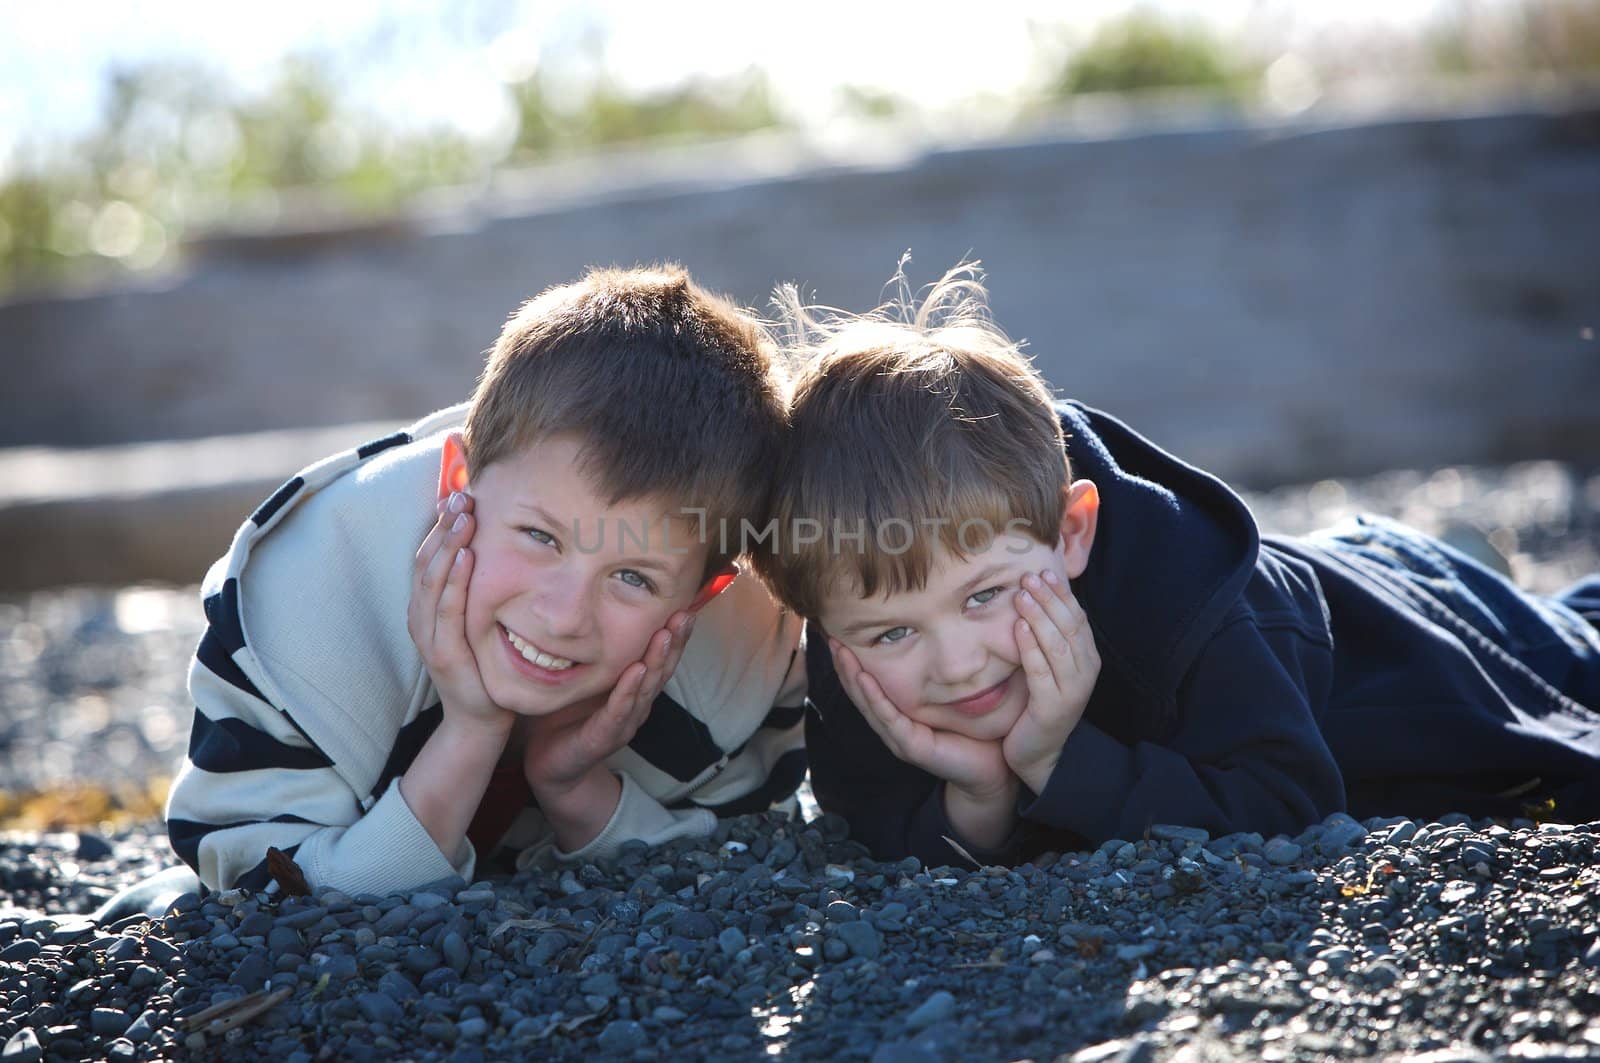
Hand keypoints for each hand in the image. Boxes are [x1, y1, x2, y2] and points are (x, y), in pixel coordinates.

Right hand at [408, 492, 511, 736]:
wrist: (480, 718)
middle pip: (426, 560)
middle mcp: (421, 616)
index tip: (457, 491)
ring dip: (448, 545)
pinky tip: (467, 558)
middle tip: (462, 494)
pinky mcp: (444, 654)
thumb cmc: (482, 663)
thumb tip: (491, 542)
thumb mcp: (477, 618)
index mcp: (426, 605)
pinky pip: (447, 612)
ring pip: (432, 580)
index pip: (428, 553)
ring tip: (464, 517)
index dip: (439, 522)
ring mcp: (429, 636)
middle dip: (443, 525)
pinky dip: (454, 582)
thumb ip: (476, 585)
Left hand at [522, 610, 696, 798]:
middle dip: (674, 642)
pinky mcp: (605, 737)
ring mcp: (624, 722)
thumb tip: (594, 609)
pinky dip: (629, 690)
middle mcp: (637, 705)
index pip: (660, 659)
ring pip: (646, 688)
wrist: (552, 766)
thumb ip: (597, 654)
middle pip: (662, 670)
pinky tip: (637, 671)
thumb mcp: (586, 679)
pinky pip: (619, 711)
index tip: (685, 607)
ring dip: (657, 660)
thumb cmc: (568, 717)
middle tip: (684, 615)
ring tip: (665, 635)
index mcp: (635, 690)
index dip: (674, 635)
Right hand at [828, 638, 1011, 798]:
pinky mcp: (911, 747)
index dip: (852, 661)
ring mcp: (899, 738)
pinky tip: (864, 678)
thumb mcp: (951, 695)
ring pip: (868, 704)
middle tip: (831, 637)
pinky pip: (889, 720)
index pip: (868, 684)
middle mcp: (892, 727)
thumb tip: (941, 633)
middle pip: (859, 693)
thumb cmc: (975, 729)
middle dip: (844, 665)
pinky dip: (875, 698)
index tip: (841, 633)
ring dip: (852, 677)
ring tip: (840, 652)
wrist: (993, 769)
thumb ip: (940, 674)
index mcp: (898, 715)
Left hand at [1002, 569, 1099, 792]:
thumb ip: (1049, 637)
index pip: (1078, 618)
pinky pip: (1041, 672)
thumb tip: (1036, 595)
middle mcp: (1085, 672)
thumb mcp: (1050, 666)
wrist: (1041, 754)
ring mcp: (1071, 691)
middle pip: (1070, 626)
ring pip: (1058, 645)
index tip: (1043, 571)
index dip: (1062, 594)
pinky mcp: (1052, 707)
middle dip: (1049, 599)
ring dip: (1039, 617)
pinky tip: (1018, 629)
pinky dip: (1030, 648)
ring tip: (1021, 595)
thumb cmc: (1040, 704)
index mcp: (1087, 659)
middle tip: (1029, 576)